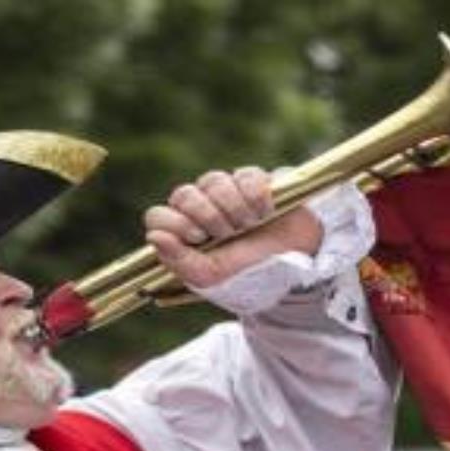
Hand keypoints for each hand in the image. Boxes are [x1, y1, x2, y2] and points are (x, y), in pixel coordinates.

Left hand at [143, 166, 322, 290]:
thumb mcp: (211, 275)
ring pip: (213, 180)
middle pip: (182, 194)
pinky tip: (266, 211)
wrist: (295, 262)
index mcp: (185, 234)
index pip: (158, 216)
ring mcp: (226, 192)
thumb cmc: (249, 273)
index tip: (197, 238)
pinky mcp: (254, 179)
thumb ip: (178, 260)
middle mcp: (200, 209)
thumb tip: (154, 236)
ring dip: (233, 207)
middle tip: (227, 234)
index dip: (174, 222)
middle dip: (206, 215)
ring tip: (250, 225)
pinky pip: (245, 174)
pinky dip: (255, 195)